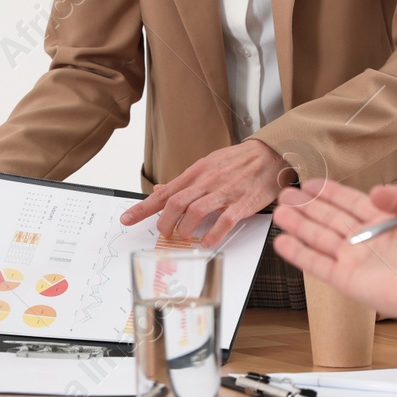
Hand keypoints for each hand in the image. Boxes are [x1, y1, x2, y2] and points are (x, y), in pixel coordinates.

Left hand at [120, 138, 290, 247]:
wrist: (269, 154)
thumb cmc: (237, 161)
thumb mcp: (206, 165)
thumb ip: (183, 182)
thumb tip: (159, 191)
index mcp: (196, 172)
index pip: (164, 192)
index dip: (143, 208)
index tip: (127, 219)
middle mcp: (207, 181)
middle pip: (176, 203)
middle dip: (164, 222)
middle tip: (163, 233)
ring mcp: (224, 192)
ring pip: (195, 212)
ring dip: (185, 229)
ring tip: (184, 237)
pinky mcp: (242, 203)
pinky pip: (224, 221)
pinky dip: (212, 235)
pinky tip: (206, 242)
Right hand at [271, 180, 396, 323]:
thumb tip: (374, 191)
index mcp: (388, 222)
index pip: (351, 202)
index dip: (330, 192)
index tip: (310, 183)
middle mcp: (369, 241)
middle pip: (330, 218)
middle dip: (307, 206)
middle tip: (286, 194)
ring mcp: (357, 261)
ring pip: (320, 238)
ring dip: (298, 225)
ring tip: (279, 212)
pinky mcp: (349, 280)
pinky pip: (317, 265)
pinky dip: (299, 254)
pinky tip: (283, 242)